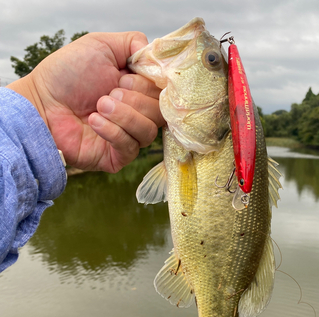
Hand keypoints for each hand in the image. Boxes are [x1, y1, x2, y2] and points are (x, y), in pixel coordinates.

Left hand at [7, 32, 164, 172]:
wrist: (41, 103)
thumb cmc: (66, 74)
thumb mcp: (101, 45)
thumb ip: (133, 43)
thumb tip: (154, 58)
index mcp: (138, 90)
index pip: (163, 93)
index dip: (149, 85)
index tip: (125, 76)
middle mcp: (136, 114)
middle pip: (160, 113)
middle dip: (135, 99)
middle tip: (109, 92)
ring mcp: (128, 137)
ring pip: (149, 132)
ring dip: (124, 115)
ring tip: (99, 105)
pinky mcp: (117, 157)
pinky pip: (130, 148)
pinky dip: (113, 131)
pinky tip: (93, 121)